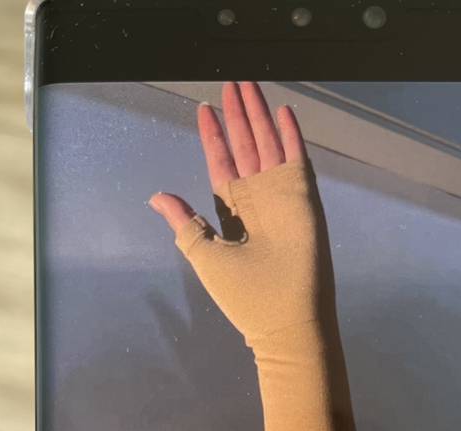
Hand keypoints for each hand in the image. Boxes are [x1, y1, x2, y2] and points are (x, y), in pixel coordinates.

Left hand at [149, 81, 334, 346]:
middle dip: (237, 116)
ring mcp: (281, 195)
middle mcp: (256, 198)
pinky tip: (282, 111)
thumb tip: (157, 196)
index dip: (213, 137)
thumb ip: (184, 223)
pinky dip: (290, 134)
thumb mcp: (204, 256)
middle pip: (245, 146)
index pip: (222, 165)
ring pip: (267, 143)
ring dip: (258, 115)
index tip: (204, 110)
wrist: (284, 317)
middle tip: (231, 83)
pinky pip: (296, 156)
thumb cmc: (244, 295)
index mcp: (232, 212)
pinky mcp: (302, 196)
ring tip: (248, 85)